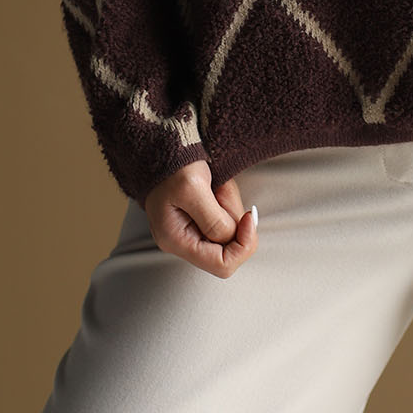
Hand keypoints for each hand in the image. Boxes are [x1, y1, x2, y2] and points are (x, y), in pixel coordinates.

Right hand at [144, 160, 258, 276]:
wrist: (163, 148)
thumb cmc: (172, 165)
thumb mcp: (194, 189)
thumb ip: (215, 220)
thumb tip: (233, 238)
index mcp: (176, 240)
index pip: (222, 265)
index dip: (243, 245)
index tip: (249, 218)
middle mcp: (183, 241)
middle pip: (229, 248)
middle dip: (235, 221)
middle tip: (223, 194)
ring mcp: (192, 231)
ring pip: (230, 231)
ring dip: (231, 207)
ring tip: (217, 186)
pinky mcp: (200, 220)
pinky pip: (225, 219)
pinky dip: (228, 203)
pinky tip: (216, 188)